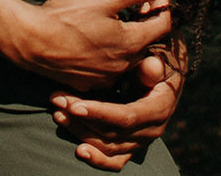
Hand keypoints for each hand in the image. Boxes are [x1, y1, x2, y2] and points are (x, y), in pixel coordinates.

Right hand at [8, 0, 178, 90]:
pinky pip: (107, 70)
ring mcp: (105, 78)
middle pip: (145, 42)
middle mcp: (124, 65)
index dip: (162, 6)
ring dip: (125, 41)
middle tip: (133, 5)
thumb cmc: (66, 16)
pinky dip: (106, 55)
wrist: (30, 42)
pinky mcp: (88, 84)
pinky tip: (92, 42)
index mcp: (132, 43)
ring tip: (111, 23)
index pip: (164, 24)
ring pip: (126, 58)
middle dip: (144, 23)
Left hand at [54, 49, 181, 168]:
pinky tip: (80, 151)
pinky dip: (97, 158)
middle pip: (111, 132)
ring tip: (58, 114)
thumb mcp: (158, 59)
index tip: (75, 107)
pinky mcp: (131, 147)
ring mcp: (141, 141)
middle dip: (81, 118)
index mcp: (159, 108)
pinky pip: (115, 161)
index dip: (100, 113)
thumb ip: (152, 65)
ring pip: (108, 146)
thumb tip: (152, 65)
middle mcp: (151, 130)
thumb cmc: (156, 62)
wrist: (163, 77)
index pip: (126, 117)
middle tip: (57, 100)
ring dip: (80, 132)